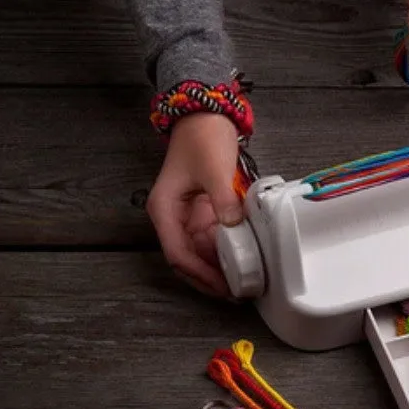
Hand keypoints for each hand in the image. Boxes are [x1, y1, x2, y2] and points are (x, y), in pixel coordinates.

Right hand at [146, 112, 242, 297]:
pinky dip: (226, 251)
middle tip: (235, 293)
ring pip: (200, 252)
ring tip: (242, 281)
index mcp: (164, 209)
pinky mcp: (204, 211)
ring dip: (218, 268)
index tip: (222, 286)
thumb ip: (223, 200)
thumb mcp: (214, 169)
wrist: (205, 115)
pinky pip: (213, 239)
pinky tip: (244, 260)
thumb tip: (233, 226)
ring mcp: (188, 215)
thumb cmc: (201, 138)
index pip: (178, 253)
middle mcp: (172, 217)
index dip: (200, 274)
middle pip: (187, 259)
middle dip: (209, 278)